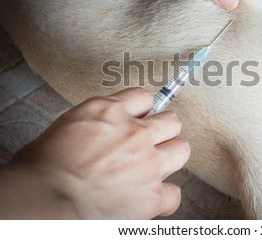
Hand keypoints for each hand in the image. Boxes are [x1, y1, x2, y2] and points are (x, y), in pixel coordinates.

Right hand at [0, 88, 189, 218]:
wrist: (43, 201)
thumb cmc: (41, 170)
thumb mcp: (67, 126)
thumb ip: (95, 123)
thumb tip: (103, 129)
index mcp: (109, 111)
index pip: (143, 98)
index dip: (143, 110)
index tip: (140, 118)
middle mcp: (135, 133)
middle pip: (172, 121)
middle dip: (164, 131)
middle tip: (151, 143)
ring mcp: (148, 164)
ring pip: (181, 150)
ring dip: (170, 158)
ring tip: (155, 168)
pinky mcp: (151, 195)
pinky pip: (174, 193)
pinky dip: (164, 198)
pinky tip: (150, 199)